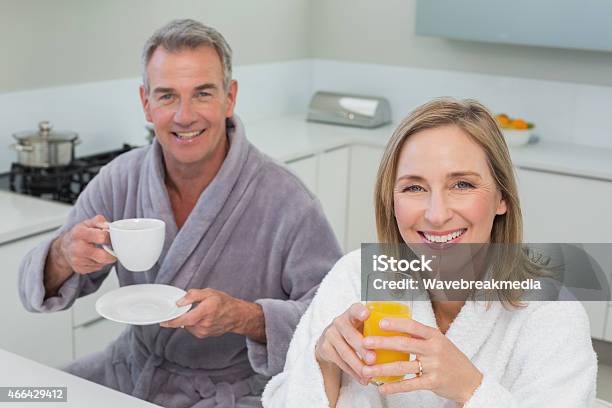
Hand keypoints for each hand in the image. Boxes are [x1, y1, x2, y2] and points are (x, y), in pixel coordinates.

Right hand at [58, 214, 116, 273]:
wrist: (65, 247)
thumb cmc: (79, 234)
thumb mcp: (88, 223)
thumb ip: (99, 221)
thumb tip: (108, 226)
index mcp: (79, 233)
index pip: (102, 237)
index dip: (110, 238)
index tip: (112, 238)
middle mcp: (77, 248)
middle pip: (103, 256)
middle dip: (112, 254)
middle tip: (113, 250)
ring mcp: (77, 260)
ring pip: (102, 263)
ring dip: (106, 258)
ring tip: (101, 251)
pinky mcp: (80, 269)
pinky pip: (97, 268)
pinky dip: (100, 263)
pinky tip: (95, 257)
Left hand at [160, 288, 264, 340]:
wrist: (236, 316)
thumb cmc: (223, 303)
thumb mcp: (209, 292)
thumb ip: (192, 295)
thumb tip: (179, 302)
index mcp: (205, 311)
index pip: (184, 319)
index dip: (172, 321)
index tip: (163, 321)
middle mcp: (204, 323)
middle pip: (184, 322)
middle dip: (182, 315)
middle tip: (189, 308)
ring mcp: (204, 331)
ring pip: (187, 325)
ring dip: (188, 319)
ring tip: (199, 312)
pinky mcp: (203, 335)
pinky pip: (192, 328)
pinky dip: (193, 323)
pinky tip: (201, 318)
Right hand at [315, 303, 375, 384]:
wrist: (330, 340)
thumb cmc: (354, 331)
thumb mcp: (362, 325)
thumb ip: (375, 328)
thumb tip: (403, 337)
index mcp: (351, 313)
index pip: (355, 309)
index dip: (360, 311)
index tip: (367, 314)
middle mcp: (339, 322)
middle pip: (350, 335)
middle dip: (362, 348)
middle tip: (373, 359)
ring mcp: (330, 335)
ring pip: (345, 352)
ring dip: (358, 365)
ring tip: (369, 374)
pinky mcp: (325, 349)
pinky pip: (341, 363)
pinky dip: (353, 372)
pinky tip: (362, 379)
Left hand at [361, 318, 482, 402]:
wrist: (470, 381)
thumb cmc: (450, 359)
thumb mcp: (439, 342)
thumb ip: (420, 336)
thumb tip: (394, 329)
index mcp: (434, 335)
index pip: (412, 325)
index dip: (395, 323)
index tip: (379, 323)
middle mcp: (434, 348)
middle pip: (403, 344)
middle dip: (382, 343)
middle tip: (365, 343)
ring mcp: (434, 366)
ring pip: (403, 366)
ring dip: (382, 368)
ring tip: (366, 369)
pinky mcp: (433, 382)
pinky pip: (410, 384)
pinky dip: (395, 387)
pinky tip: (382, 387)